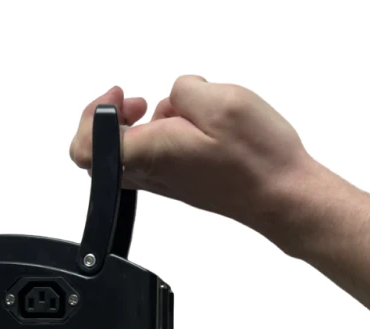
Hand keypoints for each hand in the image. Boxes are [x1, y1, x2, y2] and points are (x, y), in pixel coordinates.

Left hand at [69, 78, 313, 240]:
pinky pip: (157, 157)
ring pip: (132, 152)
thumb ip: (182, 90)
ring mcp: (166, 182)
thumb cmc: (256, 159)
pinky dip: (165, 134)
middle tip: (137, 101)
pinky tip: (194, 124)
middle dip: (115, 118)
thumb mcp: (220, 101)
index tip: (118, 97)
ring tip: (179, 109)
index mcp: (149, 155)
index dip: (91, 116)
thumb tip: (173, 96)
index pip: (86, 149)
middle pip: (103, 152)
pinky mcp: (182, 183)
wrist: (282, 197)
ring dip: (145, 124)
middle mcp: (152, 174)